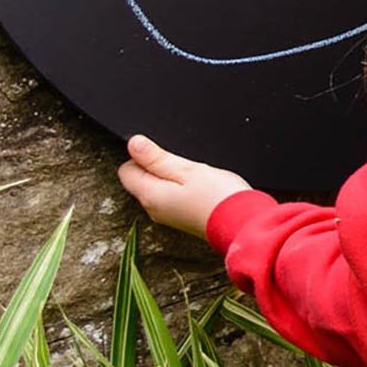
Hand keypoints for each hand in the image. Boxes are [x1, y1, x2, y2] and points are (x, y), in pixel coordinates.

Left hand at [118, 135, 250, 239]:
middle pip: (139, 180)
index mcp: (150, 195)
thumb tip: (133, 144)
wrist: (240, 222)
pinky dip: (178, 187)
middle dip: (155, 165)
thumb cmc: (217, 196)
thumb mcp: (187, 169)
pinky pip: (168, 197)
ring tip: (192, 174)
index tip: (163, 152)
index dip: (141, 155)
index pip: (125, 171)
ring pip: (155, 188)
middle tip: (181, 163)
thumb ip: (157, 157)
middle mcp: (152, 209)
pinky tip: (197, 185)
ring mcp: (166, 215)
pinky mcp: (179, 218)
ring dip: (169, 176)